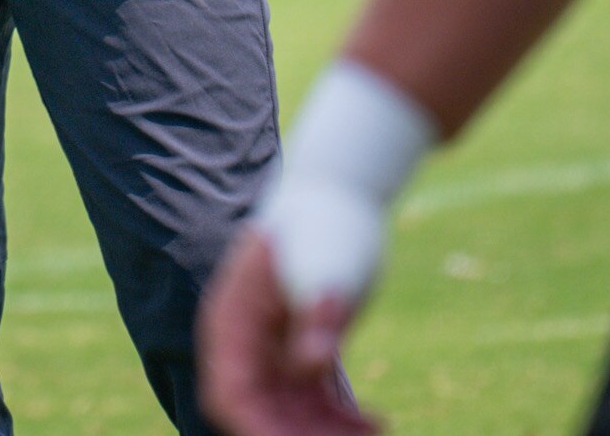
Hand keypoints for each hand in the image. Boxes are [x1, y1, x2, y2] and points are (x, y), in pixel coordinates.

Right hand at [200, 229, 378, 435]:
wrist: (341, 197)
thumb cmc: (329, 224)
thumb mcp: (329, 268)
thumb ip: (315, 317)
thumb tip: (310, 365)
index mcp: (234, 319)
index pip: (231, 393)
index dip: (261, 429)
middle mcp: (245, 342)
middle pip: (260, 413)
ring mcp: (270, 349)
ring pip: (288, 416)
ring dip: (327, 434)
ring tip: (376, 431)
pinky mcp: (299, 351)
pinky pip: (311, 403)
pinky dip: (340, 421)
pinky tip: (378, 422)